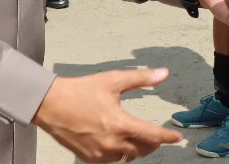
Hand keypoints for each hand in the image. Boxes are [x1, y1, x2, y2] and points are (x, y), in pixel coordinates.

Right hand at [32, 69, 181, 162]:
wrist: (51, 104)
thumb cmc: (81, 91)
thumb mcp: (113, 80)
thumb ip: (141, 78)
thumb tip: (163, 74)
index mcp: (120, 124)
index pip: (153, 135)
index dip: (168, 137)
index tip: (177, 137)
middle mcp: (112, 143)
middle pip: (143, 150)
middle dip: (153, 142)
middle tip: (156, 135)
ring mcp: (100, 153)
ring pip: (128, 157)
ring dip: (136, 149)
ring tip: (136, 137)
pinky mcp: (90, 158)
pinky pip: (112, 160)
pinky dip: (119, 153)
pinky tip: (118, 142)